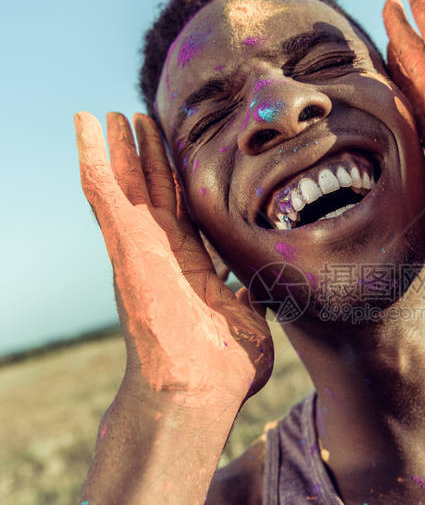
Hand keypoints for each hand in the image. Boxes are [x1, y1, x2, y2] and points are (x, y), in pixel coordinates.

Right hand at [74, 111, 273, 403]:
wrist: (198, 389)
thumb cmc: (225, 370)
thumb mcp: (251, 320)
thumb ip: (252, 297)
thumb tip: (260, 286)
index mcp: (190, 267)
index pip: (184, 213)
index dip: (180, 183)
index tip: (179, 155)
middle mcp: (161, 254)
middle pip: (153, 192)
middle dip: (148, 156)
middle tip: (140, 119)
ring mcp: (141, 248)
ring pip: (126, 184)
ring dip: (119, 148)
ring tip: (111, 115)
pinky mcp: (126, 244)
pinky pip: (103, 191)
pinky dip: (90, 155)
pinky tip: (83, 123)